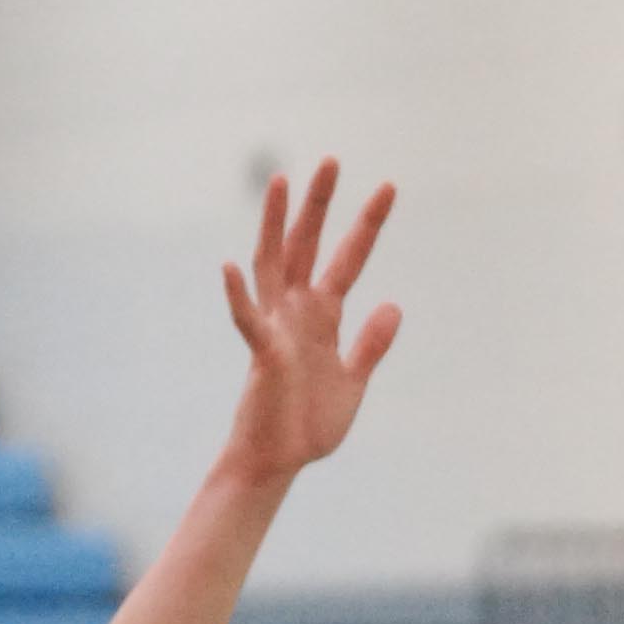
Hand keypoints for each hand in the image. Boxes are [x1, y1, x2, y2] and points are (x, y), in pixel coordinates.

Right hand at [215, 158, 400, 485]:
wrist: (277, 463)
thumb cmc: (307, 425)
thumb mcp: (353, 382)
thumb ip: (371, 344)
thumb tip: (393, 305)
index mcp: (322, 317)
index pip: (348, 260)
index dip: (367, 225)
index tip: (388, 187)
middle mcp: (296, 312)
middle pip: (307, 246)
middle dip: (320, 205)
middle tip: (332, 160)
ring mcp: (275, 329)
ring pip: (272, 264)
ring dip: (275, 225)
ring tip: (280, 182)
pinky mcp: (261, 356)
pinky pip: (246, 320)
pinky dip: (237, 296)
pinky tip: (230, 266)